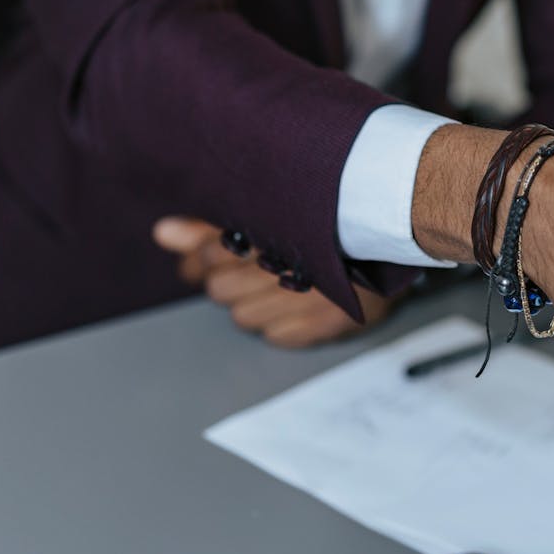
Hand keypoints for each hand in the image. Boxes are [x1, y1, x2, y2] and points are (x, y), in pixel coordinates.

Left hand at [153, 217, 394, 346]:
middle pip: (220, 291)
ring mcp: (314, 295)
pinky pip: (277, 337)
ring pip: (243, 318)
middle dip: (228, 281)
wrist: (392, 229)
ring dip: (252, 305)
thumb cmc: (322, 225)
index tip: (220, 252)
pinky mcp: (331, 322)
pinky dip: (281, 324)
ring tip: (277, 285)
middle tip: (253, 268)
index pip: (211, 254)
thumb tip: (161, 233)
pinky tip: (296, 304)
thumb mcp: (264, 216)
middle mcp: (292, 261)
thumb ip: (207, 227)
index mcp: (274, 226)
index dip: (206, 257)